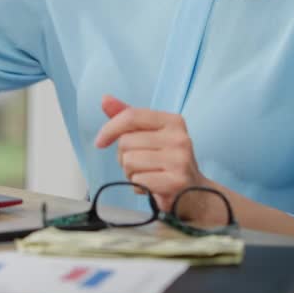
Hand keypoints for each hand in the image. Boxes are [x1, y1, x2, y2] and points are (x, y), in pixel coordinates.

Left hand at [94, 95, 213, 219]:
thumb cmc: (166, 161)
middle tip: (141, 165)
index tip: (100, 142)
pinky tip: (152, 187)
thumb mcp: (149, 135)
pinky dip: (138, 186)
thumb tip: (105, 99)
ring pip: (129, 162)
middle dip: (124, 157)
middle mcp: (180, 138)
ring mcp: (180, 160)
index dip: (110, 129)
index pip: (131, 116)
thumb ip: (128, 117)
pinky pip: (137, 180)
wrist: (193, 193)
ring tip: (147, 175)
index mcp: (173, 121)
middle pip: (126, 142)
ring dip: (130, 173)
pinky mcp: (176, 182)